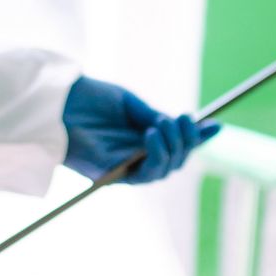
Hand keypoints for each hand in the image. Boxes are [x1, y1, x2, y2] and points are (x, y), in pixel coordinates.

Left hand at [61, 76, 217, 183]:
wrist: (58, 102)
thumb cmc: (89, 100)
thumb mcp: (131, 104)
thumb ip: (157, 118)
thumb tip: (189, 123)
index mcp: (141, 138)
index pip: (176, 143)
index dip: (197, 138)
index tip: (216, 125)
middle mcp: (136, 156)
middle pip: (176, 160)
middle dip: (187, 141)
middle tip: (183, 119)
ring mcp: (126, 168)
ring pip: (165, 170)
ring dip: (172, 148)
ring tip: (162, 125)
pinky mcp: (112, 176)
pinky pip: (145, 175)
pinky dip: (155, 156)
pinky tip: (152, 135)